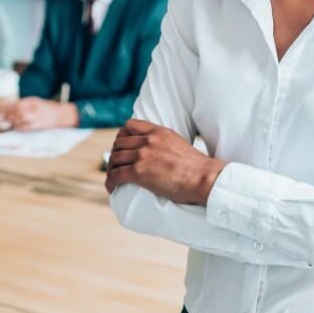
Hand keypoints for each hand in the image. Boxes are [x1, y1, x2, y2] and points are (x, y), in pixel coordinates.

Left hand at [2, 97, 77, 130]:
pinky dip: (18, 128)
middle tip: (4, 116)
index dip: (9, 107)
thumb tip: (12, 106)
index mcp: (34, 101)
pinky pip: (25, 128)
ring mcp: (36, 118)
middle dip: (9, 115)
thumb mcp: (37, 102)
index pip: (18, 103)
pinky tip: (15, 127)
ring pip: (20, 120)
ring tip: (8, 122)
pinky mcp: (38, 126)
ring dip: (12, 121)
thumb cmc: (48, 108)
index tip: (4, 109)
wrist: (62, 115)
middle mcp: (35, 109)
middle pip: (17, 112)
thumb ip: (26, 104)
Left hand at [104, 119, 225, 205]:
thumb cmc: (197, 167)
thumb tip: (162, 152)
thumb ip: (166, 143)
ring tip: (113, 177)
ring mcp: (142, 156)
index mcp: (158, 132)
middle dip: (115, 153)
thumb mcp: (179, 144)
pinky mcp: (138, 172)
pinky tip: (112, 187)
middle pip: (119, 143)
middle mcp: (148, 141)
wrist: (203, 178)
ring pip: (115, 158)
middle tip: (116, 164)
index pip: (130, 125)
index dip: (121, 135)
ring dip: (111, 168)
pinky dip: (111, 181)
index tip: (120, 144)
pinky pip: (116, 175)